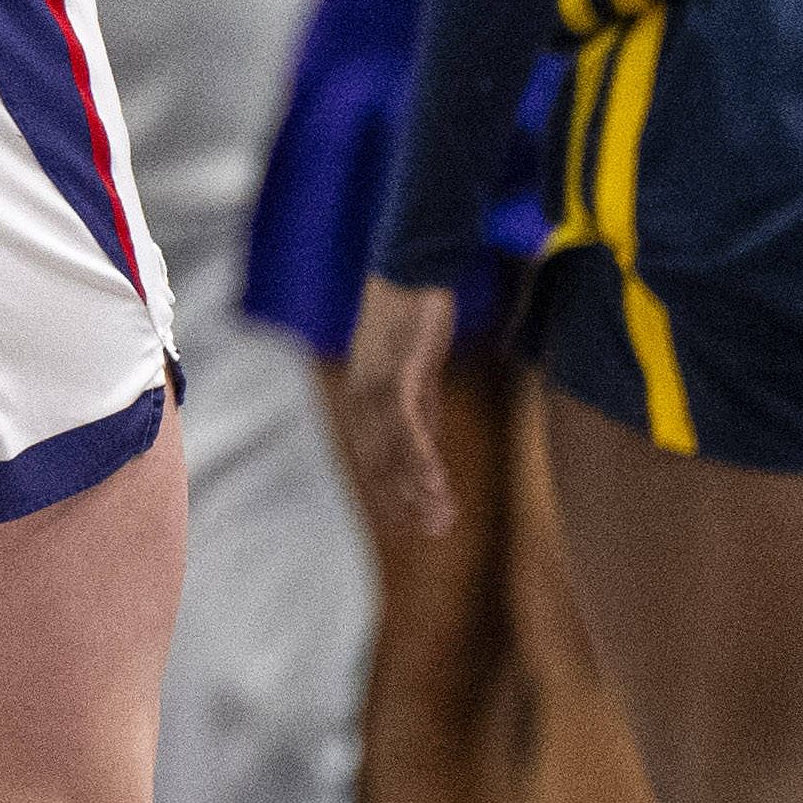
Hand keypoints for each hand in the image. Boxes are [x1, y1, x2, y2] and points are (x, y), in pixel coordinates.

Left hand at [341, 273, 463, 536]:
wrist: (412, 271)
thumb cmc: (414, 319)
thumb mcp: (419, 373)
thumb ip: (419, 408)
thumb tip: (425, 445)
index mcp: (362, 401)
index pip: (374, 460)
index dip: (391, 495)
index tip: (412, 525)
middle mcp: (361, 400)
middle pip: (381, 464)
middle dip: (407, 502)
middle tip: (436, 532)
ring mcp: (375, 388)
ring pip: (395, 452)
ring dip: (419, 489)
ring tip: (442, 518)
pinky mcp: (398, 376)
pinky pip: (409, 427)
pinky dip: (422, 458)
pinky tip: (438, 482)